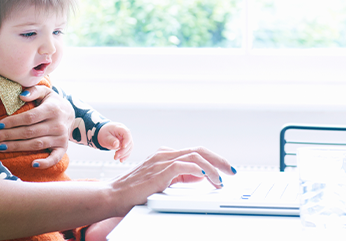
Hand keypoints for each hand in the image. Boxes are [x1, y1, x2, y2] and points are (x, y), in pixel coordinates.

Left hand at [0, 85, 73, 168]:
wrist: (71, 113)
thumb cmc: (52, 102)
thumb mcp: (45, 92)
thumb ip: (33, 91)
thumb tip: (21, 95)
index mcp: (52, 109)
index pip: (29, 117)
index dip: (13, 122)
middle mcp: (57, 124)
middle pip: (30, 132)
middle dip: (10, 135)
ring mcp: (61, 138)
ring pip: (37, 144)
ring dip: (18, 147)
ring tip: (1, 147)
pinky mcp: (63, 148)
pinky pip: (55, 158)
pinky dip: (45, 163)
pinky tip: (33, 164)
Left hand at [97, 122, 133, 161]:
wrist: (103, 133)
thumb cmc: (104, 132)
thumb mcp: (105, 136)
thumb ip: (111, 140)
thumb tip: (116, 144)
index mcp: (120, 128)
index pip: (127, 133)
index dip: (127, 140)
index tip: (123, 146)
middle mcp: (125, 133)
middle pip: (129, 142)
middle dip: (123, 151)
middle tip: (116, 156)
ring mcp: (126, 139)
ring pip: (129, 147)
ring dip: (124, 154)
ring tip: (116, 158)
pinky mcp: (125, 144)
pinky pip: (128, 150)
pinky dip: (125, 155)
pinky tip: (121, 160)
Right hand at [111, 146, 234, 213]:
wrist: (114, 195)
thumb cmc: (134, 191)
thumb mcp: (162, 181)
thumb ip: (179, 176)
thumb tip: (199, 175)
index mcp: (165, 155)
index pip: (194, 151)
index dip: (213, 159)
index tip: (225, 169)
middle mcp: (164, 155)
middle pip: (198, 150)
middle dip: (218, 160)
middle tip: (231, 170)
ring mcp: (160, 161)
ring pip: (194, 156)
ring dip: (212, 168)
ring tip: (220, 179)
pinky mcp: (158, 172)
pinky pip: (182, 166)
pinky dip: (197, 169)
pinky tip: (205, 176)